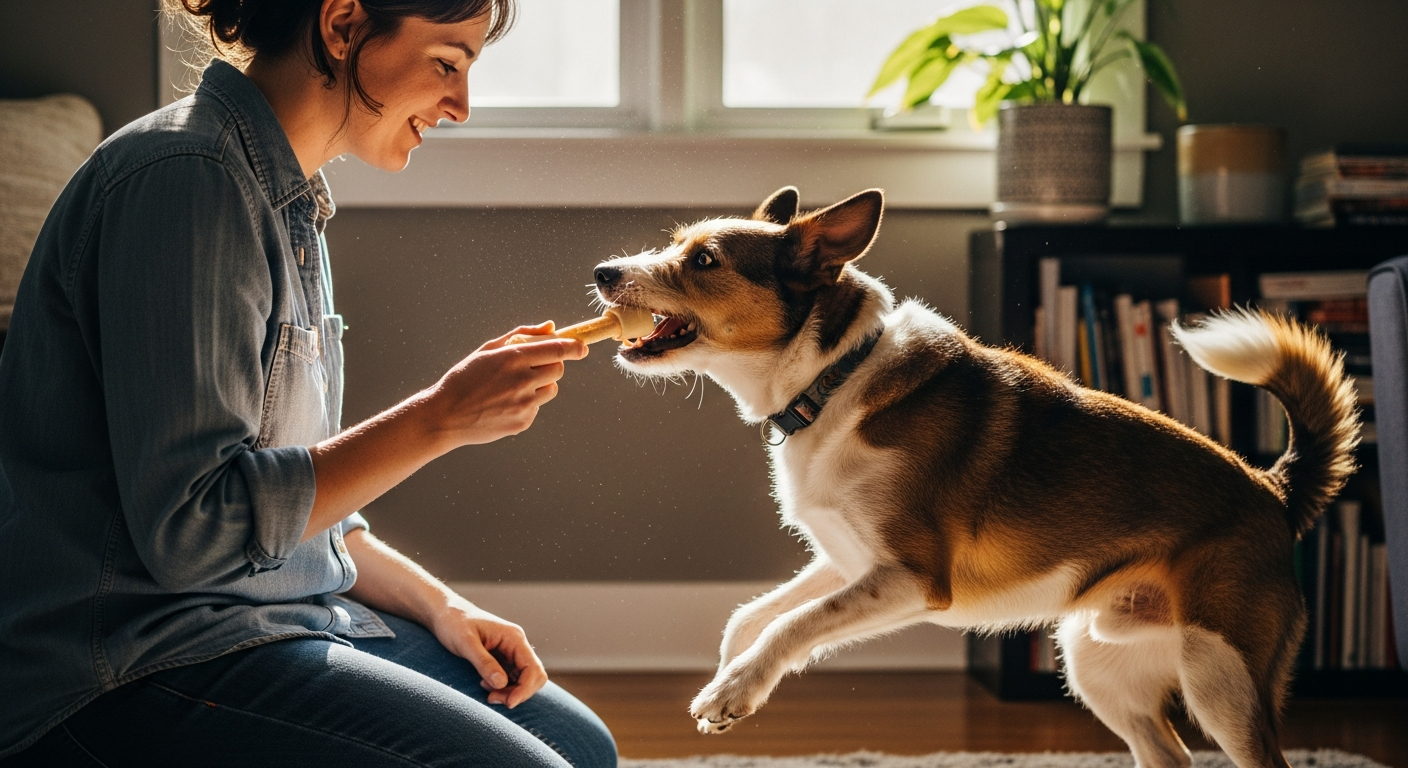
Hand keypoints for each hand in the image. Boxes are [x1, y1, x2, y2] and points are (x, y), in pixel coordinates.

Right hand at [426, 322, 587, 447]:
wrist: (445, 416)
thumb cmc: (464, 378)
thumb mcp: (487, 350)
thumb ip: (521, 335)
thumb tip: (551, 327)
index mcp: (512, 358)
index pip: (557, 350)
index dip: (574, 347)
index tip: (582, 347)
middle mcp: (521, 380)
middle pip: (558, 369)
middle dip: (551, 365)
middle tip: (532, 367)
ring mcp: (524, 403)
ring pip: (551, 389)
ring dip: (541, 385)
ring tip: (514, 386)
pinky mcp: (523, 421)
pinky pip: (537, 407)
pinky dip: (528, 403)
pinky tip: (504, 403)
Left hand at [429, 597, 548, 707]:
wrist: (445, 613)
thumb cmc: (454, 623)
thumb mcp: (466, 643)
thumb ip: (484, 663)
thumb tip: (501, 684)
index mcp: (514, 638)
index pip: (533, 668)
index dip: (525, 689)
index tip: (508, 703)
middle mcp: (517, 645)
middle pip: (534, 676)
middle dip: (518, 693)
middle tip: (493, 699)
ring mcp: (511, 652)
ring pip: (524, 680)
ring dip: (510, 692)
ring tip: (488, 694)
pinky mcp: (503, 659)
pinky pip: (512, 679)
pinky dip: (503, 688)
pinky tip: (485, 686)